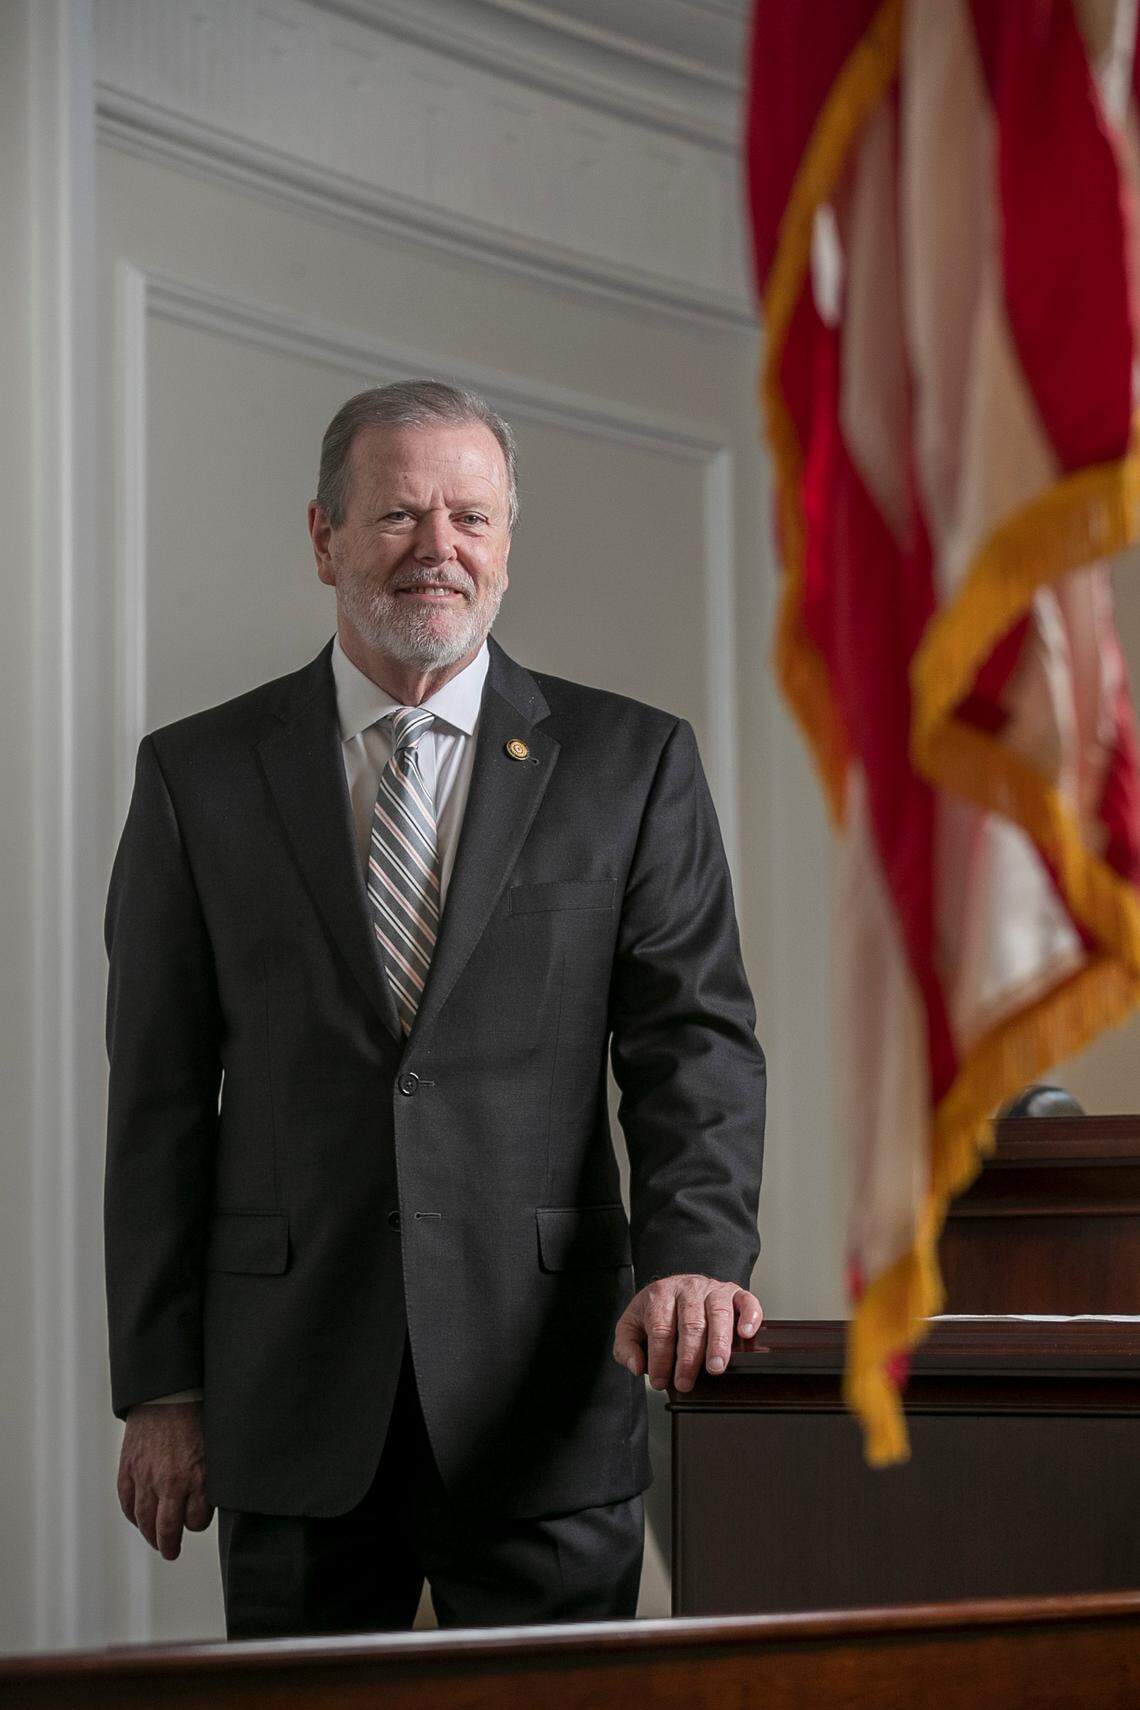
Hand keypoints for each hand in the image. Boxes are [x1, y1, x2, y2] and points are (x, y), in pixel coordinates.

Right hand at [117, 1402, 212, 1559]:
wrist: (169, 1392)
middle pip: (167, 1529)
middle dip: (170, 1546)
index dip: (197, 1523)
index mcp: (198, 1477)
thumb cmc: (198, 1415)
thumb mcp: (215, 1447)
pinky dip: (132, 1514)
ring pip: (144, 1520)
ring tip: (155, 1542)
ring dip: (149, 1535)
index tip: (196, 1520)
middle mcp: (171, 1482)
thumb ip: (211, 1474)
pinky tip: (138, 1519)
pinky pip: (127, 1502)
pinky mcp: (129, 1468)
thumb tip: (214, 1496)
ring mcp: (146, 1477)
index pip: (197, 1520)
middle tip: (171, 1552)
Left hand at [613, 1274, 762, 1392]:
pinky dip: (750, 1316)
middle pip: (691, 1323)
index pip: (660, 1328)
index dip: (659, 1358)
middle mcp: (688, 1288)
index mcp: (660, 1295)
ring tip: (715, 1367)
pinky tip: (746, 1334)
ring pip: (719, 1313)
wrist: (676, 1286)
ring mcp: (714, 1289)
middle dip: (688, 1357)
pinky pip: (747, 1300)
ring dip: (718, 1343)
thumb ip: (626, 1346)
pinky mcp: (735, 1292)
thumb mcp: (631, 1325)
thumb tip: (636, 1366)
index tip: (659, 1380)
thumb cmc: (657, 1311)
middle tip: (685, 1381)